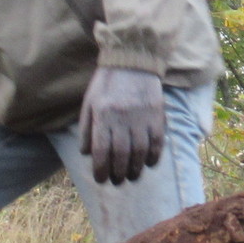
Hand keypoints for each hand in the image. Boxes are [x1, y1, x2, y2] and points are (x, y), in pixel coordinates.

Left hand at [80, 66, 166, 184]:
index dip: (101, 169)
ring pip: (140, 152)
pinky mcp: (157, 115)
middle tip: (117, 181)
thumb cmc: (107, 83)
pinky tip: (149, 163)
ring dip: (136, 169)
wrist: (133, 61)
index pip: (101, 150)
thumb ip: (86, 128)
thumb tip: (86, 153)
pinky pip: (157, 142)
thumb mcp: (89, 102)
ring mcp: (142, 117)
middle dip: (118, 173)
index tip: (101, 179)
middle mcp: (122, 118)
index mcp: (103, 115)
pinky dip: (153, 156)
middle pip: (121, 155)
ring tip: (132, 176)